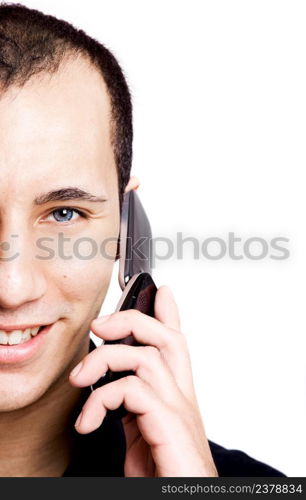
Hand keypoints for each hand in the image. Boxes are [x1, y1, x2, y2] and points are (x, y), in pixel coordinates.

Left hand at [69, 285, 217, 476]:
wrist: (185, 499)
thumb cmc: (165, 473)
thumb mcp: (143, 435)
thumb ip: (133, 410)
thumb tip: (113, 391)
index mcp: (176, 396)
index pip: (177, 344)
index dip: (169, 314)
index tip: (160, 291)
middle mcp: (182, 397)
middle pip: (167, 338)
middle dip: (132, 320)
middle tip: (99, 324)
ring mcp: (179, 409)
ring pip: (146, 357)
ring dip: (103, 360)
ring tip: (79, 380)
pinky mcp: (170, 425)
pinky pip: (133, 390)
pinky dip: (101, 400)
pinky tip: (88, 421)